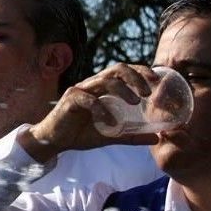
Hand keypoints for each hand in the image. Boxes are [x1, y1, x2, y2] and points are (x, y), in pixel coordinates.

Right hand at [21, 63, 160, 161]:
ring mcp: (81, 90)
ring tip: (135, 102)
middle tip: (148, 92)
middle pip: (117, 69)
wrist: (53, 141)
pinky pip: (89, 100)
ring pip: (105, 80)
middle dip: (136, 76)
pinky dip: (102, 110)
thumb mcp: (111, 135)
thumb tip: (157, 138)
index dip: (141, 72)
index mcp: (102, 88)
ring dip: (123, 89)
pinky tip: (111, 123)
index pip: (125, 72)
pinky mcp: (70, 100)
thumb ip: (132, 135)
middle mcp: (92, 85)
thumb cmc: (79, 134)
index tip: (157, 81)